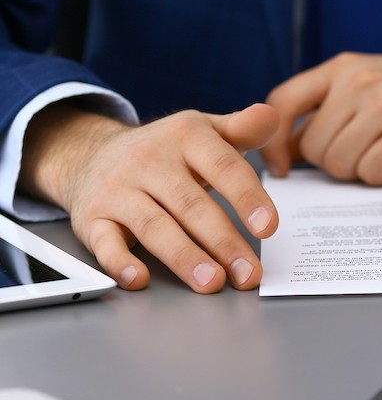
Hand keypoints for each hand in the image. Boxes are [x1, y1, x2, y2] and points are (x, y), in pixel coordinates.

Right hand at [18, 102, 279, 292]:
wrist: (92, 154)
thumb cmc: (167, 151)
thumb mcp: (205, 133)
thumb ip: (242, 130)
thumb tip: (271, 116)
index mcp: (185, 137)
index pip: (222, 167)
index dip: (247, 197)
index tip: (269, 227)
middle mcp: (148, 160)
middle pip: (191, 205)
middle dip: (223, 242)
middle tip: (247, 274)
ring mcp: (118, 190)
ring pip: (154, 226)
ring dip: (184, 257)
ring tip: (211, 283)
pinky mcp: (92, 218)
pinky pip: (104, 242)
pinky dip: (119, 262)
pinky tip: (140, 279)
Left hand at [261, 53, 381, 184]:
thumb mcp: (368, 85)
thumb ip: (328, 110)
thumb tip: (283, 151)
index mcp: (342, 67)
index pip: (283, 101)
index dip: (274, 142)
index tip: (280, 168)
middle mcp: (358, 81)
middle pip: (313, 148)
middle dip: (332, 161)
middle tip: (361, 153)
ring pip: (340, 165)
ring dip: (358, 170)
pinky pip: (371, 172)